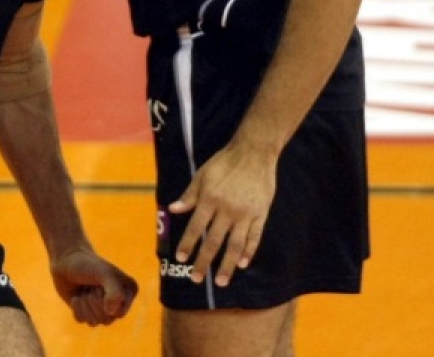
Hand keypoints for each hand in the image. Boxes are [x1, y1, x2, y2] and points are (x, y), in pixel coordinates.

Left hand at [49, 247, 137, 325]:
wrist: (67, 261)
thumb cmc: (88, 265)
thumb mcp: (105, 274)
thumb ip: (114, 292)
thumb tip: (111, 313)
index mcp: (129, 292)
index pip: (119, 314)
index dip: (105, 302)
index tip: (99, 286)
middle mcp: (118, 302)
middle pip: (107, 320)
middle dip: (93, 303)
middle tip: (90, 287)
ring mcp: (102, 307)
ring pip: (94, 322)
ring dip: (84, 305)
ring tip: (84, 290)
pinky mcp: (87, 311)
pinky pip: (82, 320)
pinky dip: (76, 308)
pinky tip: (76, 296)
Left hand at [169, 145, 276, 286]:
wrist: (255, 151)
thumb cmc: (225, 162)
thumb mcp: (202, 175)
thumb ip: (189, 195)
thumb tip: (173, 210)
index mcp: (210, 199)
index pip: (196, 227)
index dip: (188, 244)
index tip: (181, 258)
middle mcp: (227, 209)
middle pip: (214, 241)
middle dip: (203, 262)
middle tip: (196, 279)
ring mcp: (245, 213)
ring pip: (235, 245)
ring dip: (226, 265)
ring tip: (220, 281)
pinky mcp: (261, 213)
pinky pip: (254, 237)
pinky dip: (249, 252)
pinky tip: (243, 264)